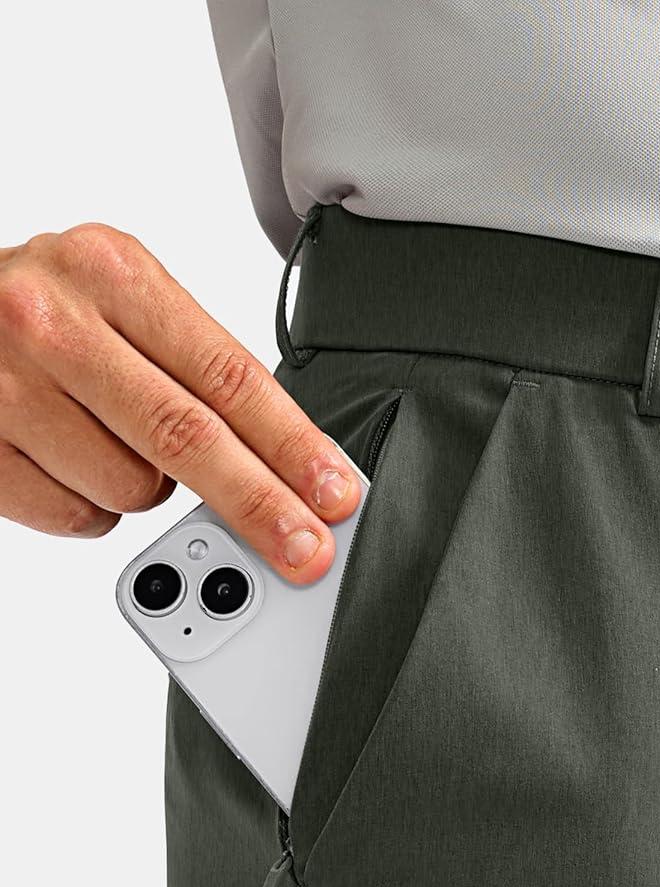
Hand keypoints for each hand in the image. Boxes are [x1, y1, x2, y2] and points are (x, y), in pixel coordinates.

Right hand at [0, 223, 358, 581]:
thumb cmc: (38, 312)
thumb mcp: (117, 297)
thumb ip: (191, 365)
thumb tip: (286, 462)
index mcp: (111, 273)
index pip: (227, 375)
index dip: (292, 444)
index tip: (336, 491)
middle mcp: (55, 323)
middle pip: (189, 438)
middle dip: (261, 504)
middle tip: (307, 549)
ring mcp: (9, 390)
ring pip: (135, 488)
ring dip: (152, 490)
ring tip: (114, 440)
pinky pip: (82, 517)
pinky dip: (95, 508)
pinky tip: (71, 462)